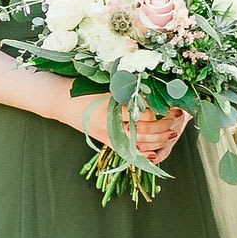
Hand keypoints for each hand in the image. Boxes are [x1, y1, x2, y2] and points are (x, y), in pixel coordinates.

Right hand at [67, 92, 186, 165]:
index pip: (143, 112)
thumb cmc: (83, 86)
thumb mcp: (106, 83)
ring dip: (157, 139)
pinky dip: (141, 153)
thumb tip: (153, 87)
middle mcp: (110, 121)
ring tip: (171, 133)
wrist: (59, 100)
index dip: (161, 110)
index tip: (173, 104)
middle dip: (163, 125)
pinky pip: (126, 150)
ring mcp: (106, 133)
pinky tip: (154, 154)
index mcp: (111, 104)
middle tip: (177, 118)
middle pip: (144, 128)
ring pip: (137, 142)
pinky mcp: (104, 140)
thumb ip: (127, 87)